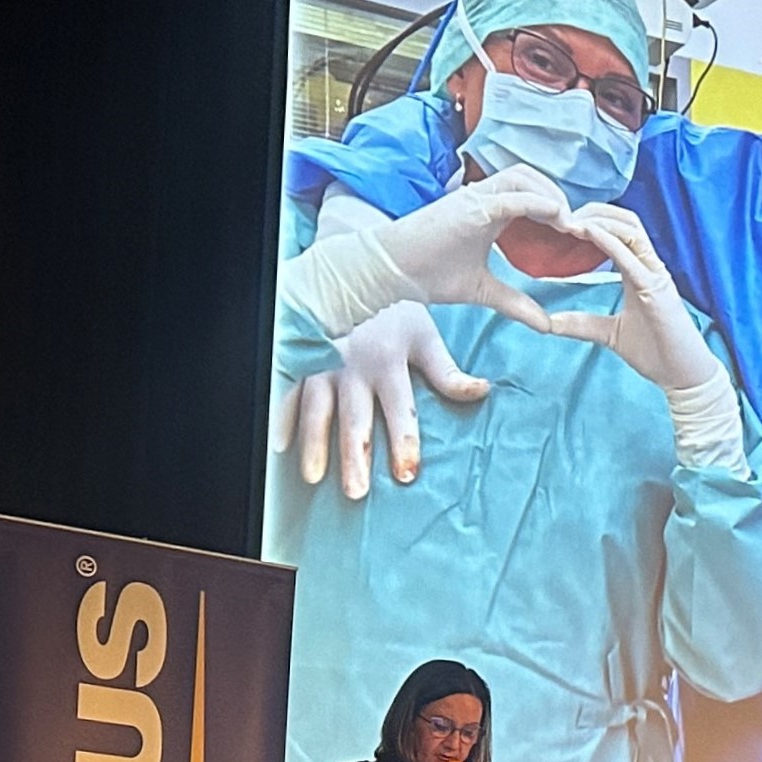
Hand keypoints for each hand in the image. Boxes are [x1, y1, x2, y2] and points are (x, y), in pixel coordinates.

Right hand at [280, 299, 489, 498]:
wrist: (352, 269)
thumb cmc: (394, 310)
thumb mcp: (425, 336)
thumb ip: (448, 371)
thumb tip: (484, 391)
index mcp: (388, 360)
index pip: (399, 408)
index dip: (404, 441)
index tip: (406, 474)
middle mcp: (353, 364)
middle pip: (355, 417)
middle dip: (355, 455)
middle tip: (357, 492)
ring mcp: (322, 362)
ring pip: (317, 408)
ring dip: (315, 444)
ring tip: (314, 478)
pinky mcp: (300, 358)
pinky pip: (287, 391)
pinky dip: (281, 417)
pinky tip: (277, 446)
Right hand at [362, 168, 578, 333]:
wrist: (391, 272)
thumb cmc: (428, 274)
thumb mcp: (483, 291)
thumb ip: (516, 303)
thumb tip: (546, 324)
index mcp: (488, 212)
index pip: (530, 195)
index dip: (556, 209)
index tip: (578, 233)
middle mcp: (483, 199)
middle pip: (530, 178)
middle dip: (558, 196)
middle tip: (579, 225)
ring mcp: (474, 199)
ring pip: (522, 178)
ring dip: (550, 195)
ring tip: (570, 222)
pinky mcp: (468, 207)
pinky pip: (508, 196)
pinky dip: (535, 201)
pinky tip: (556, 215)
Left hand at [537, 202, 716, 392]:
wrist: (683, 376)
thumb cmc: (656, 353)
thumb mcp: (610, 334)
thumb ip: (583, 324)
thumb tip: (550, 322)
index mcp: (640, 273)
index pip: (619, 232)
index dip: (593, 221)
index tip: (563, 222)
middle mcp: (649, 268)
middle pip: (625, 221)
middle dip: (594, 212)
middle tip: (563, 214)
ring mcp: (655, 275)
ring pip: (631, 230)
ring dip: (600, 220)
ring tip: (572, 219)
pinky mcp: (658, 289)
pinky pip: (632, 257)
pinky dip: (609, 241)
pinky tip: (588, 233)